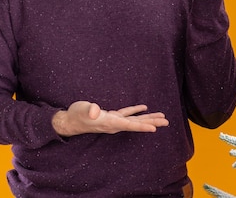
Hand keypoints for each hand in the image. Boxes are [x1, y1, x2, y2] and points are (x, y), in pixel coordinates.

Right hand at [52, 101, 168, 136]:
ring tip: (161, 117)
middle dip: (152, 123)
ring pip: (134, 120)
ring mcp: (114, 121)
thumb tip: (94, 111)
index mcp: (110, 123)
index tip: (155, 129)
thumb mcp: (82, 110)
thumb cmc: (76, 115)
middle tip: (166, 122)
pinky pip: (127, 114)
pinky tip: (144, 108)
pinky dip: (136, 111)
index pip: (130, 125)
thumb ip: (89, 110)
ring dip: (148, 118)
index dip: (142, 126)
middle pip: (137, 124)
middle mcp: (114, 124)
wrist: (69, 121)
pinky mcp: (111, 116)